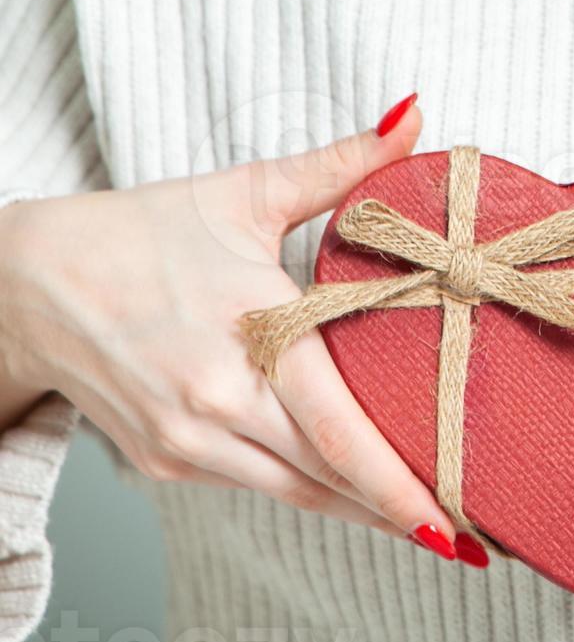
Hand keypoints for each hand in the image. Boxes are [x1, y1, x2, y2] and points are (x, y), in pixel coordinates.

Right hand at [0, 95, 473, 563]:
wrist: (30, 282)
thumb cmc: (143, 230)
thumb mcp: (248, 190)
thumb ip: (342, 162)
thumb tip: (414, 114)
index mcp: (250, 330)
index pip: (337, 429)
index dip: (395, 484)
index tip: (448, 521)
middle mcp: (215, 400)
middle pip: (324, 475)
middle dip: (394, 507)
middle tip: (463, 526)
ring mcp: (185, 440)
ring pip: (290, 491)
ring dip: (353, 507)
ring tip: (419, 518)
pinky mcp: (163, 461)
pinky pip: (250, 482)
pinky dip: (300, 484)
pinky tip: (343, 485)